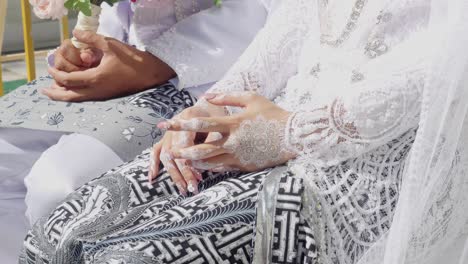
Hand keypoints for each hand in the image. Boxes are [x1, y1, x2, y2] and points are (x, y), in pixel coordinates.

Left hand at [43, 30, 175, 101]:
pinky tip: (74, 91)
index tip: (50, 67)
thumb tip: (75, 33)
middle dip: (55, 93)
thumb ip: (91, 38)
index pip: (69, 79)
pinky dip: (75, 96)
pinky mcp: (108, 96)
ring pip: (78, 100)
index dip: (57, 74)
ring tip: (55, 94)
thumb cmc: (132, 60)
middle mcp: (97, 91)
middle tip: (44, 90)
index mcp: (95, 78)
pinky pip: (86, 98)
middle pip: (69, 96)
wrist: (150, 74)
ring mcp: (102, 95)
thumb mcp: (111, 45)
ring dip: (64, 97)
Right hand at [149, 101, 226, 194]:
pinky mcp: (165, 137)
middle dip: (182, 174)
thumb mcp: (218, 124)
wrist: (208, 103)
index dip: (190, 165)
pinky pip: (155, 151)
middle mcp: (174, 128)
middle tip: (191, 189)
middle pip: (173, 154)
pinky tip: (152, 178)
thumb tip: (210, 165)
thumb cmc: (215, 115)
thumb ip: (212, 141)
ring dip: (173, 174)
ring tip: (182, 189)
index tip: (198, 179)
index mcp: (187, 122)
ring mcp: (168, 133)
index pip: (184, 148)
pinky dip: (153, 164)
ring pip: (165, 156)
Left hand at [161, 92, 296, 172]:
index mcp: (233, 124)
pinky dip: (210, 167)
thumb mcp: (251, 99)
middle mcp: (233, 142)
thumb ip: (227, 97)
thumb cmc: (272, 114)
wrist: (293, 136)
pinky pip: (222, 168)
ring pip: (209, 163)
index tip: (165, 124)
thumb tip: (207, 97)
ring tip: (181, 161)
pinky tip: (201, 167)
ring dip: (193, 162)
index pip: (201, 124)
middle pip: (201, 149)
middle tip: (169, 151)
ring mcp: (238, 156)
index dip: (180, 124)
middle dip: (182, 151)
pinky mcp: (244, 166)